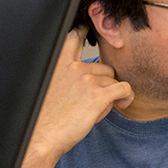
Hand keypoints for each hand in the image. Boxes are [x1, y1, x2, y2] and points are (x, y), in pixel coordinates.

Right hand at [30, 27, 133, 160]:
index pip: (74, 36)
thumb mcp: (45, 86)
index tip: (94, 30)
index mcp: (56, 62)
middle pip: (103, 65)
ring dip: (111, 93)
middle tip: (95, 96)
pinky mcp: (98, 96)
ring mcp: (86, 80)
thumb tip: (82, 75)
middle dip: (103, 80)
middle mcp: (72, 66)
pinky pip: (124, 89)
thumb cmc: (41, 117)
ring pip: (113, 79)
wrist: (39, 138)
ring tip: (97, 108)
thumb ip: (61, 74)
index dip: (86, 32)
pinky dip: (128, 96)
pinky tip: (124, 103)